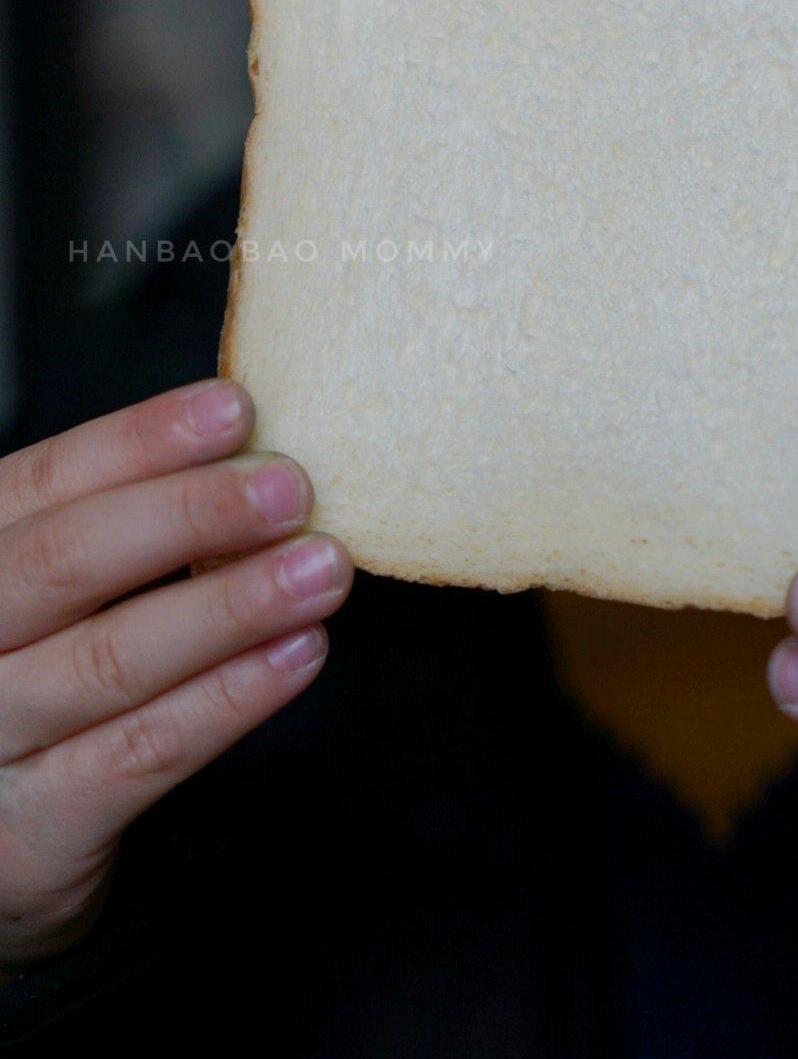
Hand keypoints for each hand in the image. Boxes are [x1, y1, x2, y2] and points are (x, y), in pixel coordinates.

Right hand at [0, 380, 352, 973]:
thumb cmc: (33, 684)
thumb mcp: (44, 593)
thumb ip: (118, 528)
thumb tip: (250, 455)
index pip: (44, 482)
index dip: (140, 441)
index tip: (234, 409)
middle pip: (67, 562)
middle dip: (190, 515)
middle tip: (290, 489)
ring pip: (111, 659)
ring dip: (230, 607)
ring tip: (319, 571)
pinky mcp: (32, 834)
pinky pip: (139, 753)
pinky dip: (226, 698)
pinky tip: (294, 656)